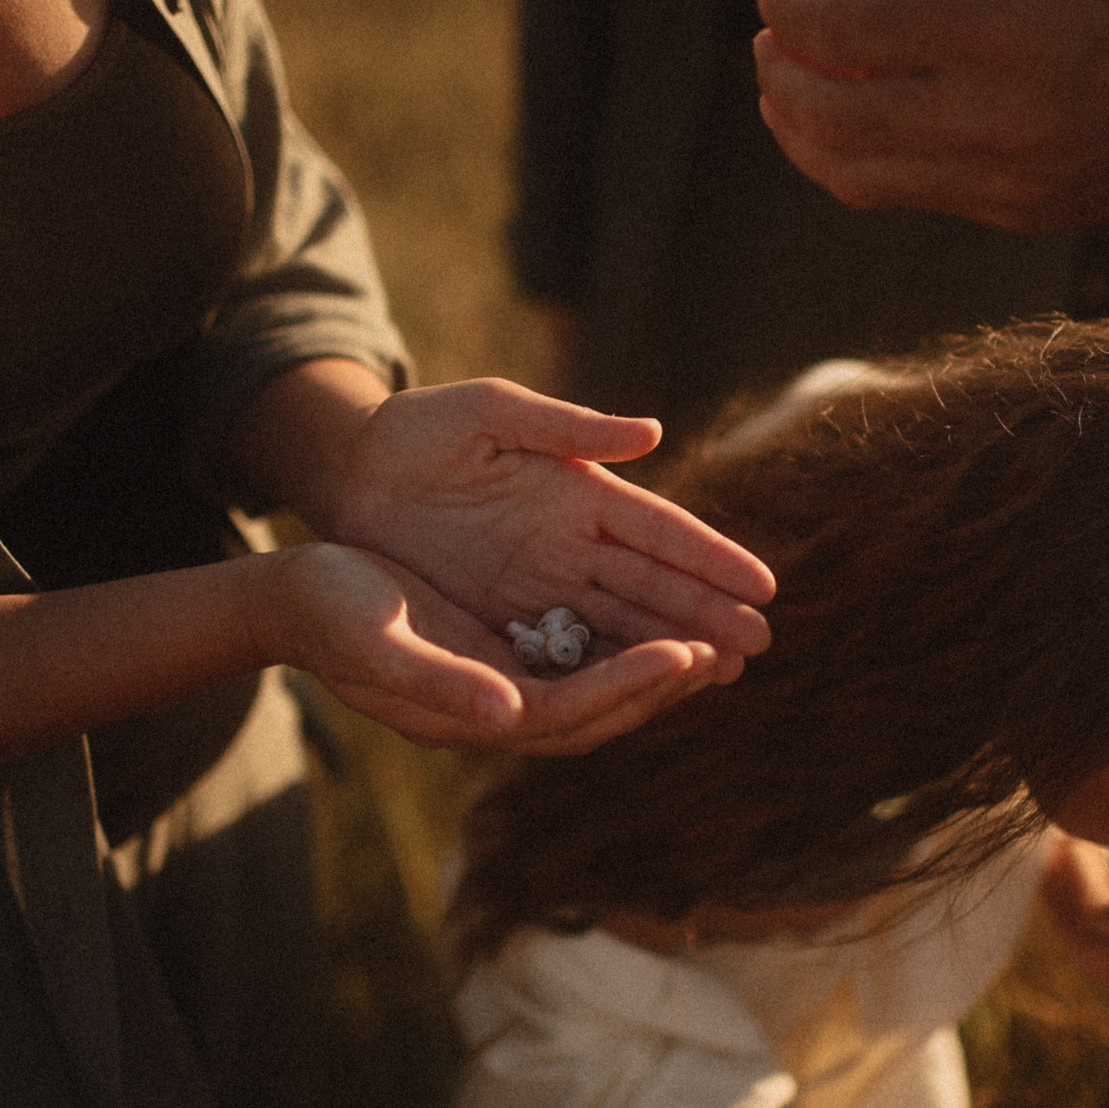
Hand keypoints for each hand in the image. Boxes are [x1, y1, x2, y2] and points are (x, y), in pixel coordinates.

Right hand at [247, 542, 724, 754]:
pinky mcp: (503, 655)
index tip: (687, 653)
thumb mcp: (378, 645)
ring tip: (720, 640)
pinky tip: (666, 618)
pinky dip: (626, 643)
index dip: (631, 685)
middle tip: (732, 650)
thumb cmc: (329, 615)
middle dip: (666, 682)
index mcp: (474, 715)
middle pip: (601, 708)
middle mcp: (499, 710)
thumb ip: (441, 683)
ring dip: (659, 667)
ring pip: (599, 684)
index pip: (572, 710)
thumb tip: (509, 714)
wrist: (293, 599)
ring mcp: (504, 685)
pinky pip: (580, 656)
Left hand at [328, 377, 776, 677]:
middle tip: (759, 646)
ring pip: (619, 627)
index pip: (660, 531)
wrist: (346, 474)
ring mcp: (540, 588)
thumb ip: (565, 425)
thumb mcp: (486, 412)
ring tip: (723, 674)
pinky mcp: (501, 622)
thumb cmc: (415, 431)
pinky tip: (645, 695)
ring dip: (670, 650)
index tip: (762, 585)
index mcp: (580, 492)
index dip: (711, 558)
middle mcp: (572, 546)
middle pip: (652, 587)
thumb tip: (651, 433)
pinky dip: (606, 674)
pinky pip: (564, 654)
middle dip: (707, 615)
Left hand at [753, 0, 1108, 228]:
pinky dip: (854, 159)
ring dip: (800, 130)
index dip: (793, 10)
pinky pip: (904, 192)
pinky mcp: (1016, 213)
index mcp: (1010, 22)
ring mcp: (1005, 178)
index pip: (851, 27)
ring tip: (784, 88)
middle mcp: (999, 112)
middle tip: (768, 40)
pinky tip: (846, 122)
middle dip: (781, 73)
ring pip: (855, 171)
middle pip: (833, 111)